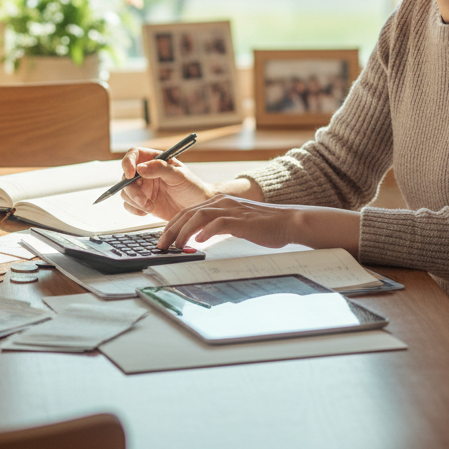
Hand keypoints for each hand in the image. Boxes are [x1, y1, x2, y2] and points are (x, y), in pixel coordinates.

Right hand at [120, 146, 211, 220]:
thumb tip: (140, 168)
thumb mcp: (179, 175)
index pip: (134, 154)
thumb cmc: (191, 187)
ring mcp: (143, 188)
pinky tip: (148, 211)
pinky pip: (129, 205)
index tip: (130, 174)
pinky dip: (135, 209)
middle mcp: (145, 172)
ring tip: (150, 206)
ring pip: (125, 192)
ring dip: (135, 201)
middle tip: (143, 201)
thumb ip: (160, 169)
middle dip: (132, 190)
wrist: (196, 207)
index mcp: (154, 160)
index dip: (128, 162)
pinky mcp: (142, 202)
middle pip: (126, 176)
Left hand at [159, 197, 362, 253]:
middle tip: (161, 245)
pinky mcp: (241, 220)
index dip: (172, 225)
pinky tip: (199, 241)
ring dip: (184, 232)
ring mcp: (231, 209)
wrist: (288, 221)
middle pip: (188, 213)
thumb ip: (217, 226)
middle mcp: (222, 202)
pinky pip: (218, 223)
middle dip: (171, 230)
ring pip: (198, 217)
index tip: (162, 238)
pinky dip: (206, 232)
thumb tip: (198, 239)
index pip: (188, 211)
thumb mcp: (235, 223)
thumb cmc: (263, 225)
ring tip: (176, 246)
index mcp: (219, 201)